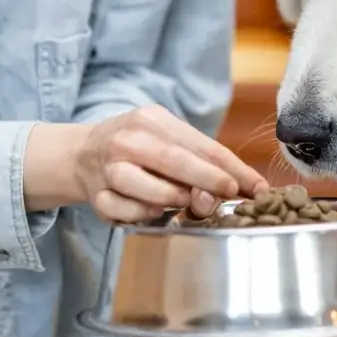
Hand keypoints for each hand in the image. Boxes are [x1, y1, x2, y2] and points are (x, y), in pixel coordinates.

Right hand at [23, 105, 267, 222]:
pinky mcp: (98, 198)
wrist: (83, 153)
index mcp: (150, 120)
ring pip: (151, 193)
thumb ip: (198, 155)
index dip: (230, 168)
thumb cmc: (138, 145)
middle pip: (176, 163)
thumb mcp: (165, 135)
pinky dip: (147, 216)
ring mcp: (109, 170)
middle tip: (228, 195)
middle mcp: (127, 141)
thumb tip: (240, 183)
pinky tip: (154, 211)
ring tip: (187, 202)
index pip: (199, 144)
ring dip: (177, 201)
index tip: (253, 186)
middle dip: (209, 182)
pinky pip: (129, 214)